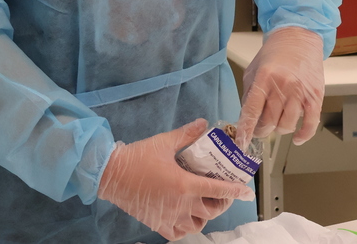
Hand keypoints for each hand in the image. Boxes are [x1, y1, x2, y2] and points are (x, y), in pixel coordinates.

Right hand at [98, 118, 254, 240]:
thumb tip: (204, 123)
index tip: (246, 192)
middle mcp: (180, 204)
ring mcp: (169, 216)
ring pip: (197, 225)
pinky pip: (178, 233)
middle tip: (222, 193)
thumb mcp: (164, 142)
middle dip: (222, 203)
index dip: (235, 191)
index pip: (218, 190)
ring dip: (205, 216)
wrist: (110, 174)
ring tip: (205, 205)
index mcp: (184, 184)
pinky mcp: (157, 224)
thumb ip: (187, 134)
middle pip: (212, 210)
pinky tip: (187, 217)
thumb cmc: (138, 157)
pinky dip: (186, 228)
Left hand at [236, 27, 324, 147]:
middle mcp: (282, 85)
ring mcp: (300, 92)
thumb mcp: (254, 70)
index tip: (242, 142)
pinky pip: (310, 123)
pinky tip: (297, 138)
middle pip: (269, 121)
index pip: (252, 110)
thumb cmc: (275, 54)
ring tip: (277, 123)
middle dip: (262, 130)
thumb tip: (246, 119)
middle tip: (260, 128)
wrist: (299, 39)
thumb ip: (249, 94)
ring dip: (279, 129)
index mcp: (264, 77)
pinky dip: (304, 135)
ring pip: (287, 125)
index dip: (246, 129)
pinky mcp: (315, 96)